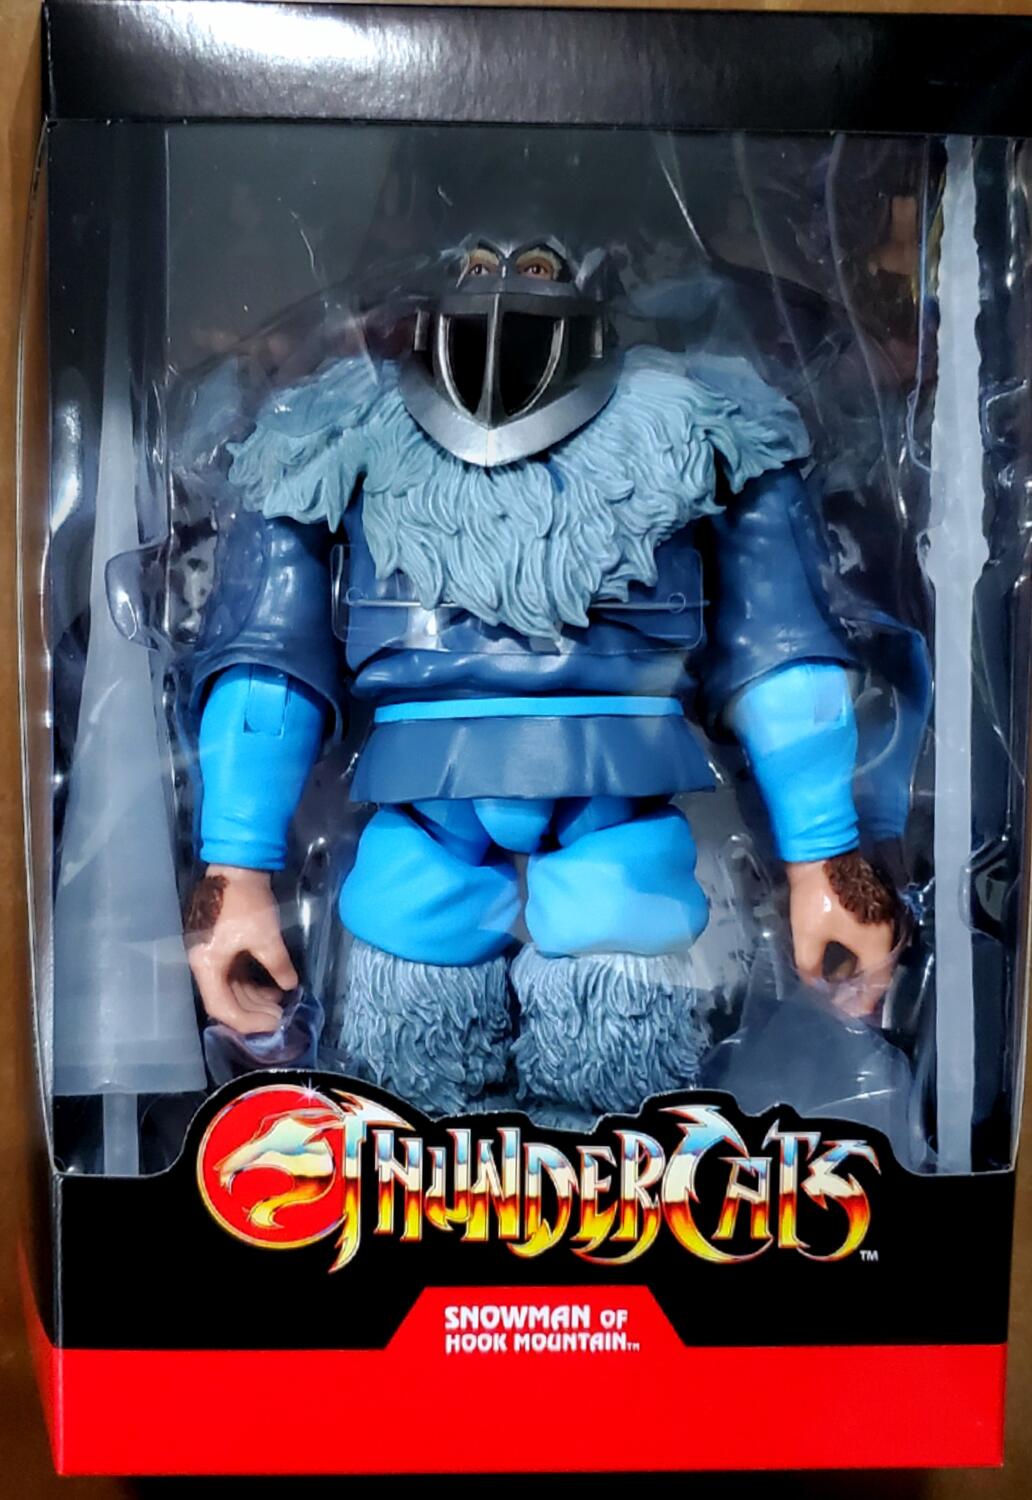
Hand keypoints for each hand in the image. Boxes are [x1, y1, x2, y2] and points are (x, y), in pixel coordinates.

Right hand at [186, 865, 298, 1033]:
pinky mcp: (220, 946)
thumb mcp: (266, 936)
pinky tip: (272, 987)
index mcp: (206, 964)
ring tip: (280, 1003)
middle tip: (281, 1017)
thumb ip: (278, 965)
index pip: (222, 1007)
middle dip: (253, 1012)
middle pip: (225, 1001)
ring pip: (230, 988)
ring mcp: (211, 955)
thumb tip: (291, 985)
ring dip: (253, 999)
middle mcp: (203, 964)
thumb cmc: (245, 902)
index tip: (272, 1024)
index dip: (247, 1021)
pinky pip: (234, 974)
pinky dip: (251, 983)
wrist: (235, 866)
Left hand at [786, 851, 898, 1018]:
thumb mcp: (807, 935)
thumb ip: (810, 965)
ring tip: (835, 982)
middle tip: (840, 1001)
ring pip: (873, 952)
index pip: (876, 982)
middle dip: (859, 987)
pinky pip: (869, 937)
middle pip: (877, 969)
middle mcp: (887, 931)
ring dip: (856, 969)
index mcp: (877, 942)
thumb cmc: (817, 895)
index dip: (863, 1001)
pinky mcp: (873, 904)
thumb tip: (811, 984)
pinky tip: (838, 957)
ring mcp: (882, 916)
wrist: (821, 850)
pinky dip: (856, 952)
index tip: (848, 1014)